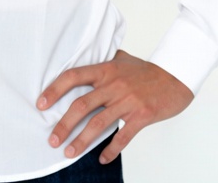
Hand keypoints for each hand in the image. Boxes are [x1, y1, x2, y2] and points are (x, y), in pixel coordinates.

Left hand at [37, 50, 193, 163]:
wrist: (176, 77)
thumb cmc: (147, 70)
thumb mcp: (123, 59)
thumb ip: (105, 62)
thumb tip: (90, 61)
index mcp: (105, 69)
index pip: (73, 76)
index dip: (55, 89)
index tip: (41, 104)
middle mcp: (113, 84)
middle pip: (81, 105)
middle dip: (64, 124)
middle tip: (52, 139)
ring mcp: (127, 100)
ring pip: (98, 123)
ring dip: (81, 140)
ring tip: (69, 153)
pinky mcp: (141, 115)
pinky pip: (123, 136)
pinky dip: (111, 150)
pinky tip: (102, 159)